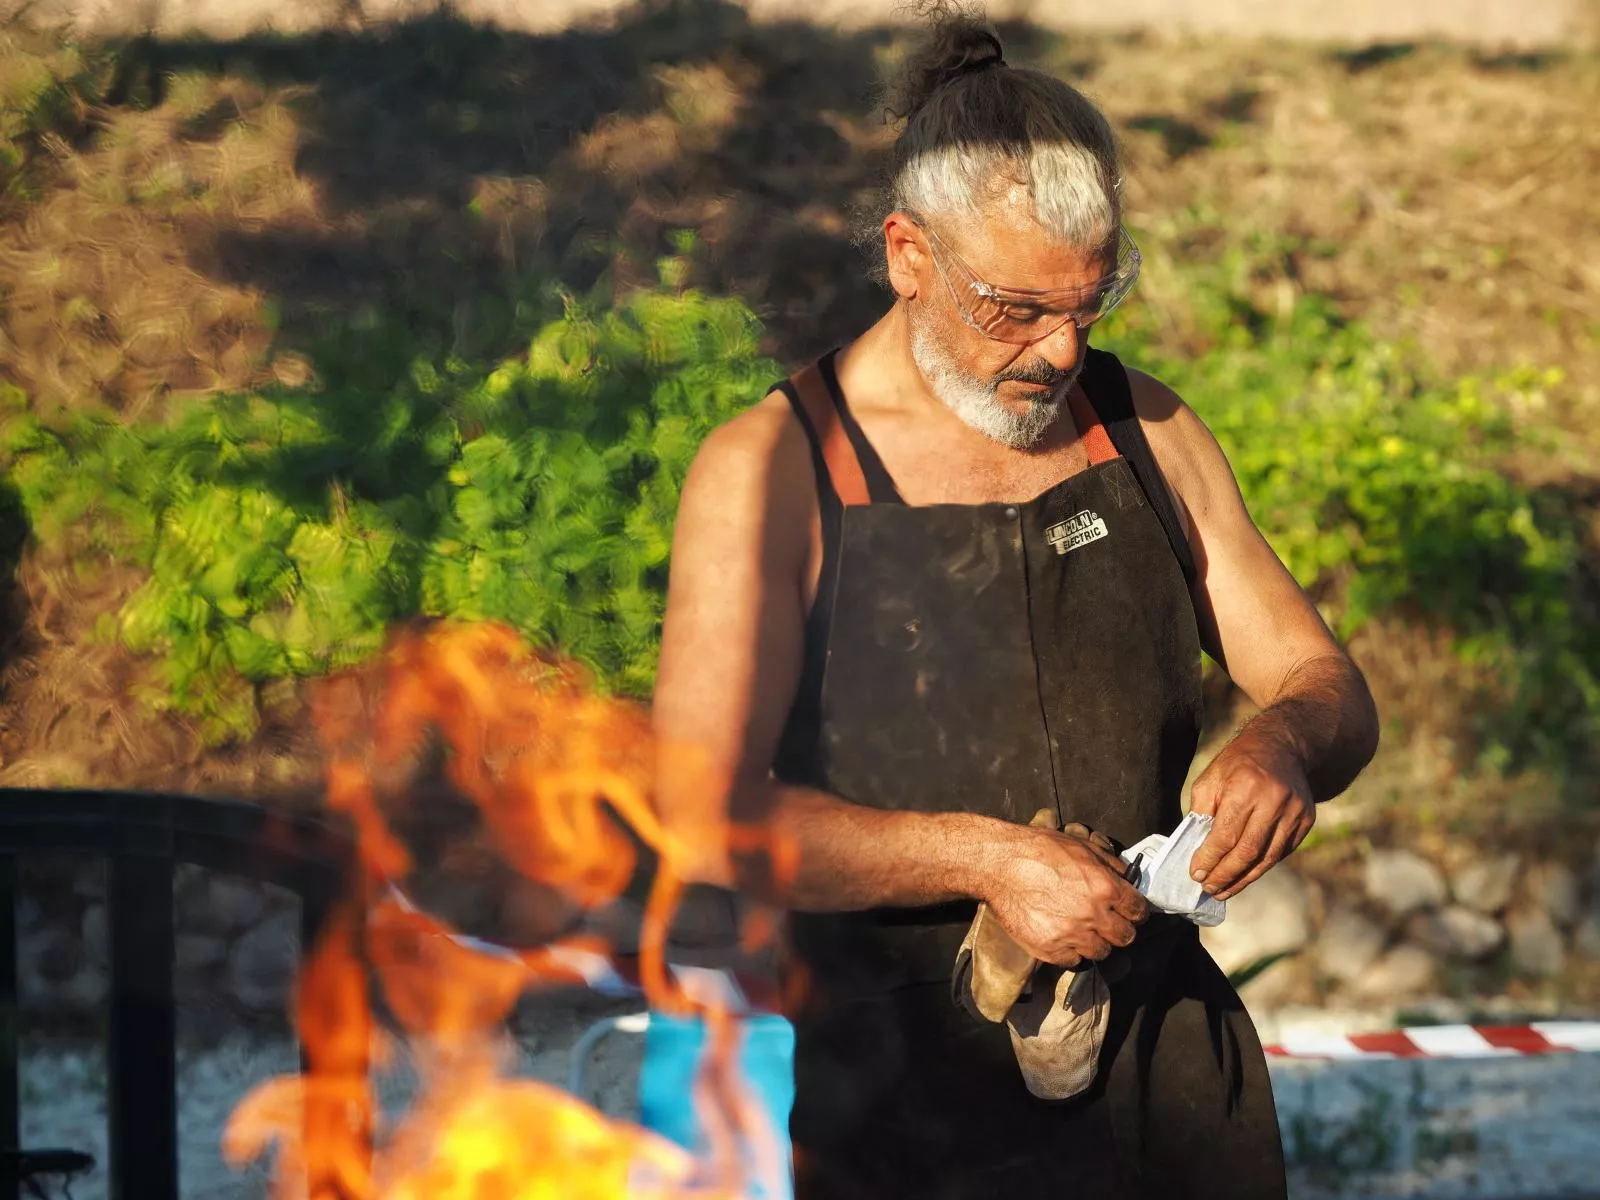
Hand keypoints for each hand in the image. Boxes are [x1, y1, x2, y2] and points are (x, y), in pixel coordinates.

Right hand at [979, 822, 1148, 967]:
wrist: (1000, 865)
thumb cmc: (1038, 850)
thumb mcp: (1081, 847)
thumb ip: (1110, 864)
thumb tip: (1128, 879)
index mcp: (1105, 888)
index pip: (1138, 911)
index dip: (1134, 911)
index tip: (1128, 911)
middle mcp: (1094, 915)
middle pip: (1125, 937)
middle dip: (1118, 929)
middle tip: (1105, 922)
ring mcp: (1073, 935)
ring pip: (1101, 952)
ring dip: (1095, 942)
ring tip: (1080, 929)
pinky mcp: (1052, 950)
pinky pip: (1074, 961)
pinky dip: (1071, 951)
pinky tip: (1061, 935)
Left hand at [1188, 731, 1315, 899]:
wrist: (1282, 747)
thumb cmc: (1238, 764)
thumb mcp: (1210, 779)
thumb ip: (1202, 813)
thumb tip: (1196, 850)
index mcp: (1246, 787)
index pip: (1226, 835)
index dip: (1209, 859)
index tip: (1195, 875)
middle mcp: (1274, 800)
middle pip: (1247, 851)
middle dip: (1225, 875)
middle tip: (1208, 889)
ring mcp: (1295, 812)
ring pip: (1267, 858)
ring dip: (1243, 879)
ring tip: (1223, 890)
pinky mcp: (1306, 820)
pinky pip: (1281, 852)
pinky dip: (1261, 867)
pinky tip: (1244, 875)